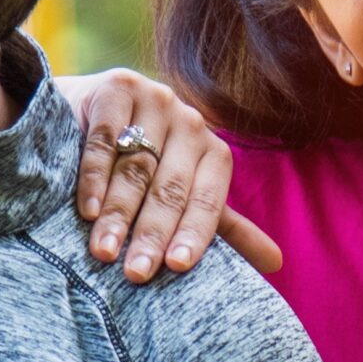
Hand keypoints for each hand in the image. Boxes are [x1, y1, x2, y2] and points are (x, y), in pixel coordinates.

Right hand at [62, 69, 283, 279]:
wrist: (86, 114)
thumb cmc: (141, 165)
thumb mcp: (184, 195)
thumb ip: (222, 227)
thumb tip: (276, 264)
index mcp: (214, 152)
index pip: (207, 199)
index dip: (193, 232)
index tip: (177, 266)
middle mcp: (190, 122)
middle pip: (170, 188)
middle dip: (152, 233)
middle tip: (136, 273)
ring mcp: (155, 100)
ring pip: (136, 167)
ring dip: (119, 213)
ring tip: (104, 251)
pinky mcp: (118, 88)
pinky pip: (106, 140)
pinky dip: (94, 178)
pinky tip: (87, 210)